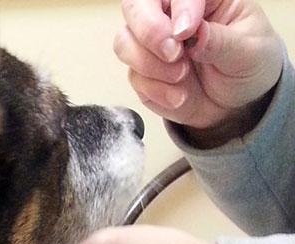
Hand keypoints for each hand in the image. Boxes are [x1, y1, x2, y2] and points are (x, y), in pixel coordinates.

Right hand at [115, 0, 283, 135]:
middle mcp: (171, 13)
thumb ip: (222, 41)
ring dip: (149, 64)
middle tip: (173, 54)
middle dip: (148, 30)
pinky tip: (180, 96)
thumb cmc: (248, 65)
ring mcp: (153, 43)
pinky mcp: (144, 72)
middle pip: (135, 6)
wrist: (238, 103)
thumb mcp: (249, 51)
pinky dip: (156, 90)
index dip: (180, 7)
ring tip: (181, 76)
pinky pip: (134, 77)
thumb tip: (195, 34)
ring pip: (124, 41)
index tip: (188, 32)